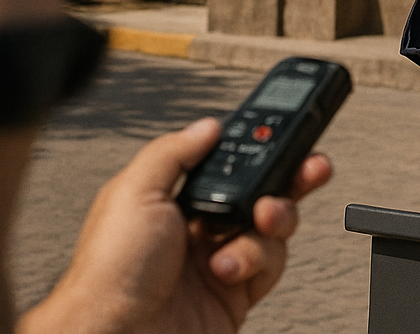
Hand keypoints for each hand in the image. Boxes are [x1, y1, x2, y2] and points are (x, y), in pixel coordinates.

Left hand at [19, 117, 332, 333]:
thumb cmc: (109, 273)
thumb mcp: (132, 194)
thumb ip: (172, 152)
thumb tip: (207, 126)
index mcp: (174, 199)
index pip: (227, 163)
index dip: (258, 148)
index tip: (288, 133)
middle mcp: (199, 227)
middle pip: (260, 191)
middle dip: (289, 177)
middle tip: (310, 167)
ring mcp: (221, 259)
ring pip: (272, 227)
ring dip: (272, 221)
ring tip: (258, 221)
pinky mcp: (238, 293)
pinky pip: (271, 266)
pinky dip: (258, 261)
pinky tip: (230, 266)